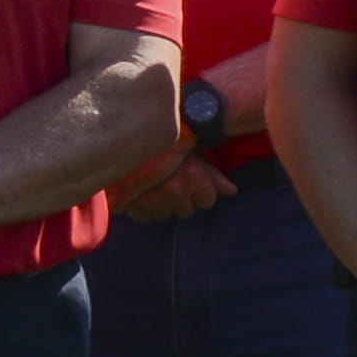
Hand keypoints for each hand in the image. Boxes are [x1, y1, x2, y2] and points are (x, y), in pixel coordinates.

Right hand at [107, 148, 235, 223]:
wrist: (124, 138)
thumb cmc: (163, 143)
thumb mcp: (190, 154)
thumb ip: (213, 176)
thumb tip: (232, 192)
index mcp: (194, 177)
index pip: (208, 201)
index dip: (200, 191)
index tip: (190, 180)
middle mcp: (177, 191)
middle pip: (186, 211)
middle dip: (180, 199)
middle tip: (169, 182)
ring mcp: (155, 200)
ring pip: (165, 215)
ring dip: (161, 205)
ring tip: (154, 187)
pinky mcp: (135, 206)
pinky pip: (144, 217)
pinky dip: (142, 208)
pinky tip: (141, 194)